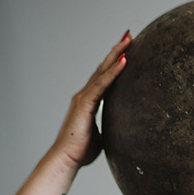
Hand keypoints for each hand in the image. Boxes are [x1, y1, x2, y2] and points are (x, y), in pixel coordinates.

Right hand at [52, 31, 130, 167]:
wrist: (65, 159)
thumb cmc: (80, 151)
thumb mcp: (100, 136)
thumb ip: (108, 128)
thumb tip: (121, 131)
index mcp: (88, 102)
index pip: (104, 77)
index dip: (114, 63)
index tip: (126, 49)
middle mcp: (84, 95)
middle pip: (103, 68)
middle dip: (116, 50)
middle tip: (129, 35)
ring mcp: (83, 98)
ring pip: (103, 71)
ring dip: (117, 54)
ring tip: (129, 39)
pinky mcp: (85, 104)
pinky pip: (102, 85)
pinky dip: (113, 72)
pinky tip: (124, 61)